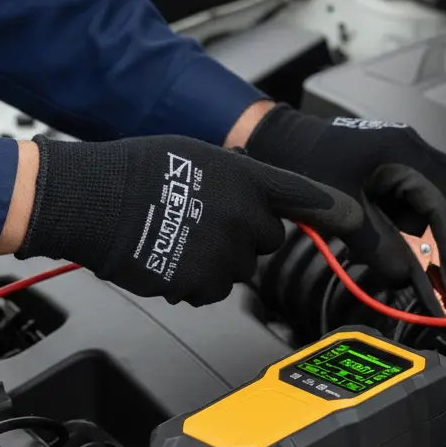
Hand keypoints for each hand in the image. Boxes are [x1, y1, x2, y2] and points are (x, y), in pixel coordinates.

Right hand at [14, 134, 361, 306]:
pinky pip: (212, 291)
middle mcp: (242, 215)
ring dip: (217, 262)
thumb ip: (236, 177)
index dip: (331, 211)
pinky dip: (194, 282)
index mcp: (244, 178)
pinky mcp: (200, 283)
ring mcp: (223, 252)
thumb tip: (251, 193)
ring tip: (179, 240)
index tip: (353, 220)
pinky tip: (169, 260)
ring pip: (239, 269)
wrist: (91, 200)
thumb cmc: (134, 170)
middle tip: (208, 226)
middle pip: (268, 241)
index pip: (302, 197)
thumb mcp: (196, 155)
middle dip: (245, 237)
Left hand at [244, 105, 445, 286]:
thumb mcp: (341, 208)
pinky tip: (404, 245)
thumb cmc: (307, 166)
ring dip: (436, 232)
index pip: (442, 201)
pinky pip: (419, 195)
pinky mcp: (397, 164)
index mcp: (402, 152)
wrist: (282, 139)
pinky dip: (418, 222)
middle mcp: (413, 148)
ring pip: (439, 197)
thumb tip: (404, 275)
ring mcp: (407, 153)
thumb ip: (375, 243)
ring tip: (427, 266)